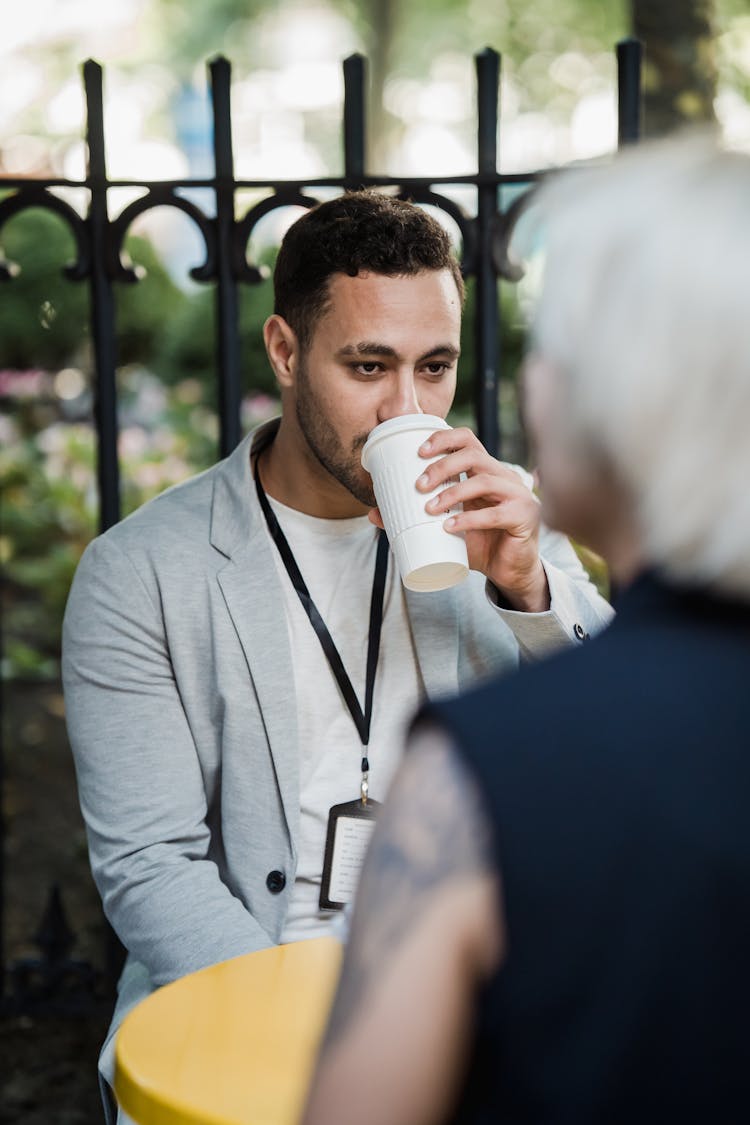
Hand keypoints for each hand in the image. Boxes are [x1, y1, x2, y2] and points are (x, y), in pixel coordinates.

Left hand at [371, 427, 549, 611]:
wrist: (510, 571)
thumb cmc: (479, 544)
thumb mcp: (444, 528)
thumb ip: (414, 519)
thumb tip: (373, 514)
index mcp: (485, 471)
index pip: (467, 440)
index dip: (443, 439)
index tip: (418, 452)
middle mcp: (503, 477)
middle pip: (473, 455)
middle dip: (442, 466)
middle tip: (418, 486)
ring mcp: (518, 495)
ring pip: (483, 481)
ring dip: (452, 492)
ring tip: (429, 508)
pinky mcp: (525, 517)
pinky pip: (496, 514)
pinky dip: (469, 520)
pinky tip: (450, 527)